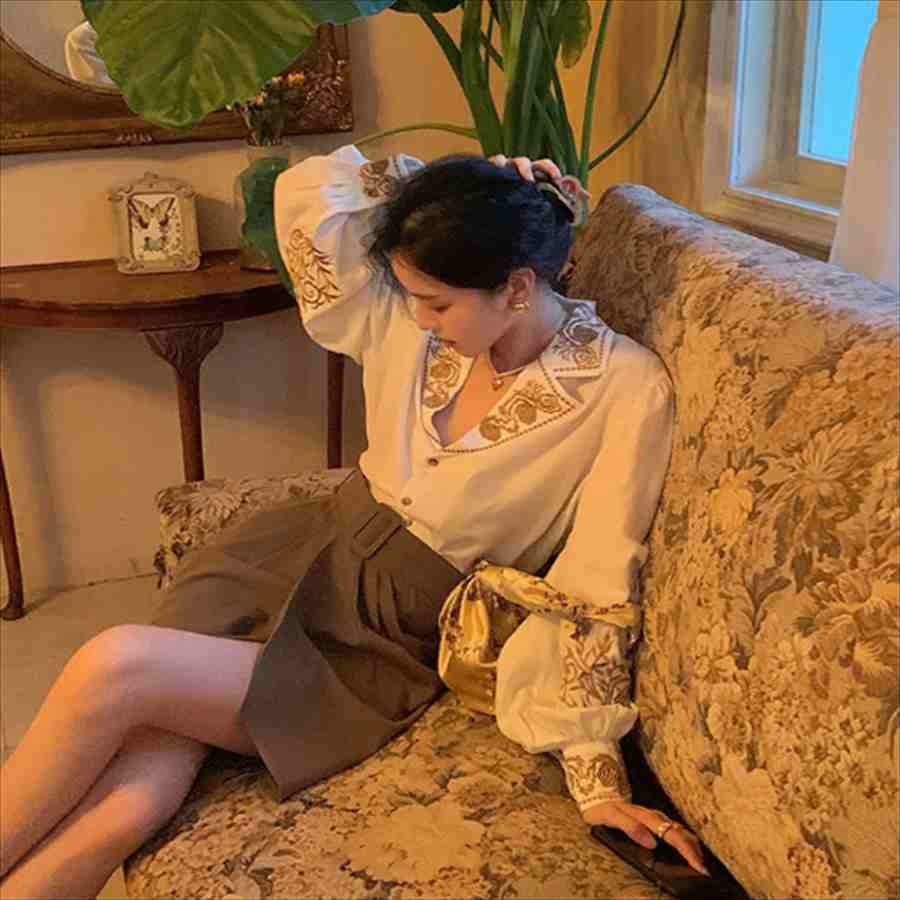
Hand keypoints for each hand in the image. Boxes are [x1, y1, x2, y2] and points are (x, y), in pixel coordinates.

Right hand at [487, 155, 590, 205]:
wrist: (505, 217)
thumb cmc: (531, 205)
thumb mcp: (550, 202)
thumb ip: (568, 196)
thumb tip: (589, 195)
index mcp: (535, 173)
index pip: (544, 165)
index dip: (551, 169)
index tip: (557, 180)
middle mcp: (519, 170)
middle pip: (524, 162)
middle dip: (527, 169)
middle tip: (529, 181)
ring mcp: (503, 172)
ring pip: (504, 160)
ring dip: (506, 167)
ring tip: (509, 180)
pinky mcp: (490, 176)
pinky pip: (490, 165)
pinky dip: (493, 167)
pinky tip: (494, 176)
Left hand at [582, 800, 709, 875]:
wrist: (597, 797)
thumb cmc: (604, 810)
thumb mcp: (611, 817)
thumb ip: (629, 826)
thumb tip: (651, 841)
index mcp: (646, 817)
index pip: (672, 834)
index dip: (686, 849)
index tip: (697, 864)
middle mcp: (654, 816)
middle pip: (681, 832)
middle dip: (694, 851)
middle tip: (705, 870)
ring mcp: (655, 817)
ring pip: (680, 830)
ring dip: (692, 845)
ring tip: (700, 862)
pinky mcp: (654, 820)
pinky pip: (674, 830)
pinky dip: (685, 841)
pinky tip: (688, 850)